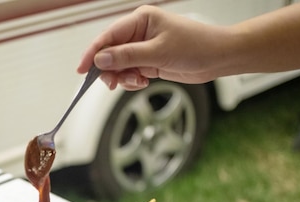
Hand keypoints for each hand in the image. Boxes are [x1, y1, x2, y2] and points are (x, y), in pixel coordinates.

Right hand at [77, 5, 227, 90]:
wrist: (217, 57)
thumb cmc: (195, 46)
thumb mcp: (157, 52)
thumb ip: (126, 57)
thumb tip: (100, 59)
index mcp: (140, 20)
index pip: (108, 36)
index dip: (92, 53)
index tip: (82, 69)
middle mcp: (138, 32)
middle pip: (110, 53)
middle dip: (109, 69)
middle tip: (112, 83)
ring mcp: (142, 48)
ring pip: (118, 66)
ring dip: (122, 77)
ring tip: (136, 81)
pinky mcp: (148, 61)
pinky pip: (129, 73)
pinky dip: (131, 81)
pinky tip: (142, 81)